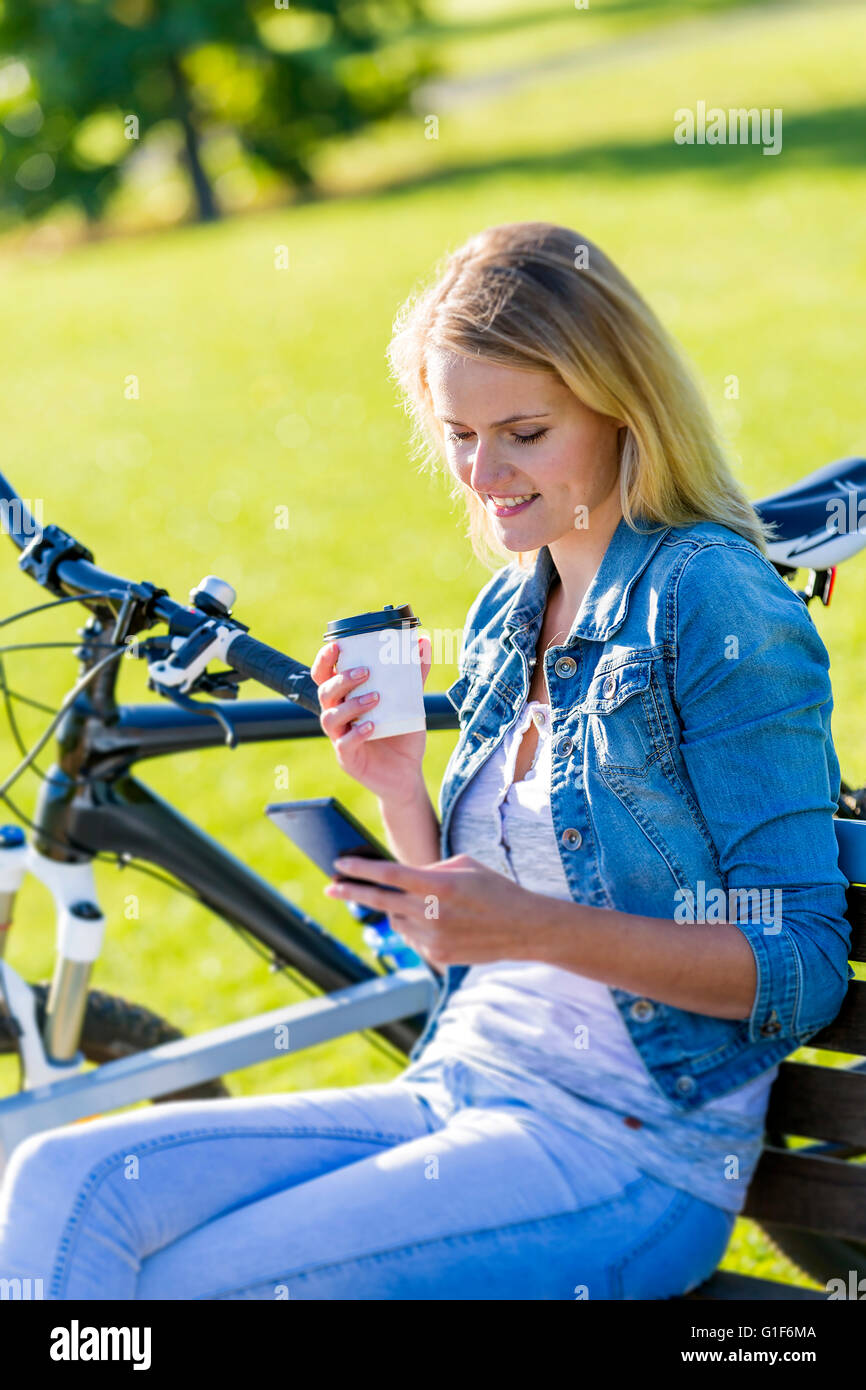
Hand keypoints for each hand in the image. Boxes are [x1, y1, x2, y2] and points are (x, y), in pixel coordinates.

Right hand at [310, 635, 432, 802]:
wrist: (407, 773)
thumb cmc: (401, 733)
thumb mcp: (410, 701)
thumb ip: (414, 674)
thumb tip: (423, 642)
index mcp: (345, 698)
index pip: (324, 675)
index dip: (324, 660)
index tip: (336, 646)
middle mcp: (338, 716)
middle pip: (324, 692)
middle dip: (341, 680)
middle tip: (365, 673)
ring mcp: (340, 738)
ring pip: (330, 717)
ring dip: (351, 705)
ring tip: (375, 698)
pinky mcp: (348, 758)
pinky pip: (344, 743)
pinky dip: (357, 733)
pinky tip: (372, 726)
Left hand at [323, 852, 533, 971]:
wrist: (524, 928)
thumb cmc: (494, 888)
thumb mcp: (464, 865)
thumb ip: (429, 869)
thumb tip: (400, 877)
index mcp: (439, 885)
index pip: (389, 875)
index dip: (360, 869)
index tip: (339, 865)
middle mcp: (432, 913)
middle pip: (380, 901)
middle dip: (351, 893)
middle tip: (330, 887)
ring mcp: (433, 939)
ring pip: (395, 921)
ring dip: (394, 910)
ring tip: (413, 903)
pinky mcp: (437, 957)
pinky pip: (412, 939)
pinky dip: (414, 927)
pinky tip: (432, 921)